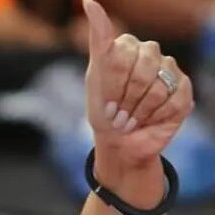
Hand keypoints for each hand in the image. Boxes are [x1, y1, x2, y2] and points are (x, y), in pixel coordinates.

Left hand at [84, 0, 192, 170]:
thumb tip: (89, 1)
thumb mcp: (95, 75)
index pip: (122, 57)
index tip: (106, 102)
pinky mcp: (183, 90)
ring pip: (158, 87)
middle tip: (119, 113)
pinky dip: (156, 116)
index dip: (113, 86)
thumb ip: (97, 38)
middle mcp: (151, 53)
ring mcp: (170, 70)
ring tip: (132, 118)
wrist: (120, 142)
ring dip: (140, 111)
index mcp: (127, 46)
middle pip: (142, 72)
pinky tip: (150, 119)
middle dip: (126, 100)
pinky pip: (173, 100)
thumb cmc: (104, 111)